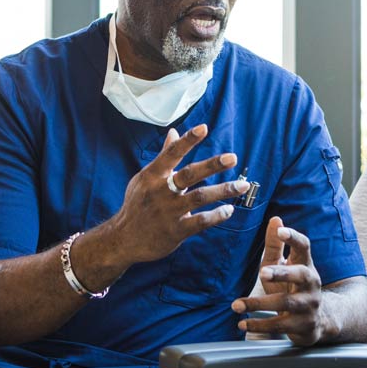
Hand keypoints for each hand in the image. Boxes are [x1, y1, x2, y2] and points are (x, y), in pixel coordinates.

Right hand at [110, 124, 249, 263]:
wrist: (124, 239)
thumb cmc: (138, 204)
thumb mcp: (146, 178)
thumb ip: (164, 156)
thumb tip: (173, 132)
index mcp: (152, 175)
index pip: (171, 153)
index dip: (187, 140)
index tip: (204, 128)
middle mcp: (160, 191)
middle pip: (189, 174)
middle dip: (212, 165)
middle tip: (232, 157)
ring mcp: (168, 212)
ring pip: (199, 197)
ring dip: (223, 190)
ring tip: (243, 185)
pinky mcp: (175, 231)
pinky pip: (199, 222)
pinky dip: (216, 215)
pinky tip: (229, 209)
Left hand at [231, 216, 329, 345]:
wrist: (317, 320)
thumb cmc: (292, 286)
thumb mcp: (283, 265)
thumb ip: (275, 244)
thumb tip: (275, 218)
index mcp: (306, 264)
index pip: (304, 246)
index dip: (293, 238)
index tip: (281, 231)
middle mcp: (311, 283)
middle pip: (301, 275)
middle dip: (282, 273)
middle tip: (263, 271)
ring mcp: (309, 305)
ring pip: (286, 303)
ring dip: (259, 304)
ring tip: (237, 305)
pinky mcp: (303, 325)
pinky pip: (279, 325)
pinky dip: (259, 325)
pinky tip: (242, 323)